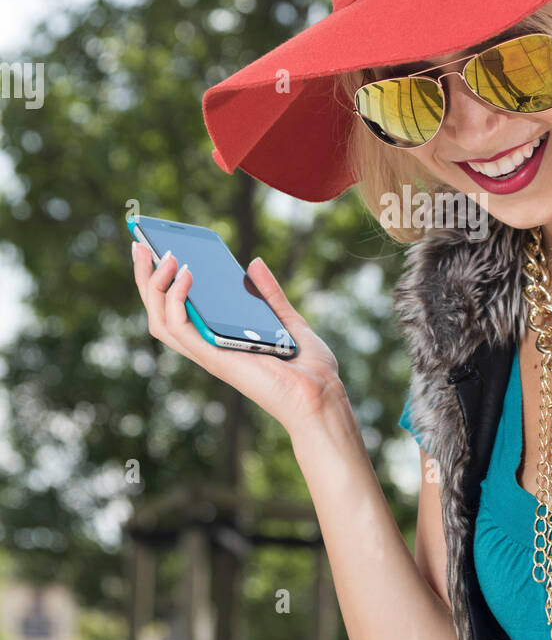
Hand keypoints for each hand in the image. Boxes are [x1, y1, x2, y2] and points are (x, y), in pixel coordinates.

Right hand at [131, 242, 345, 435]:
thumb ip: (268, 294)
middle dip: (146, 279)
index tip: (153, 251)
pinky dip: (177, 300)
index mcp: (220, 339)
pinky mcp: (213, 357)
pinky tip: (187, 273)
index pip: (178, 312)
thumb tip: (254, 263)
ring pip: (160, 320)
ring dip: (154, 286)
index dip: (160, 286)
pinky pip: (180, 327)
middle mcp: (208, 347)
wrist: (323, 394)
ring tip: (163, 254)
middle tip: (141, 245)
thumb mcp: (288, 320)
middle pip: (160, 313)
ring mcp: (208, 353)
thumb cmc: (309, 368)